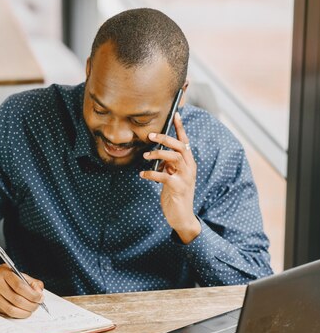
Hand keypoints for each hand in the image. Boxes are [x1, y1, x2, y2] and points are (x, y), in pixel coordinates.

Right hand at [0, 260, 44, 317]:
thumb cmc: (2, 275)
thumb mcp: (15, 272)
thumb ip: (30, 281)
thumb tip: (39, 292)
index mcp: (4, 272)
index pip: (20, 286)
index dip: (33, 295)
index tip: (40, 298)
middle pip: (17, 299)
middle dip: (31, 305)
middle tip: (37, 306)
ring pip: (11, 309)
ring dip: (25, 312)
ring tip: (31, 310)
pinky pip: (6, 312)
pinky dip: (17, 314)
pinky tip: (22, 312)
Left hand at [140, 112, 200, 243]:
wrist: (182, 218)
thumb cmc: (176, 195)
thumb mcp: (172, 177)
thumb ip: (169, 166)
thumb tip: (157, 154)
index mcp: (189, 163)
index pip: (185, 142)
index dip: (180, 128)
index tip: (176, 114)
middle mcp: (190, 168)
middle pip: (180, 146)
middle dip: (165, 138)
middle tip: (150, 135)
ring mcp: (186, 178)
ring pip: (174, 157)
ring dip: (158, 154)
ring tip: (145, 156)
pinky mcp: (178, 188)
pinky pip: (164, 176)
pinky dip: (151, 173)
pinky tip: (142, 174)